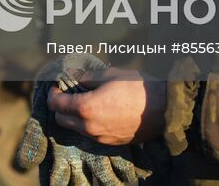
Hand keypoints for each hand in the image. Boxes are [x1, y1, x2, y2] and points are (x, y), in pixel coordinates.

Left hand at [17, 57, 153, 184]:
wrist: (165, 109)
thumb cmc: (138, 87)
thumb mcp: (110, 75)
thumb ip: (87, 77)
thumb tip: (72, 75)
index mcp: (86, 108)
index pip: (56, 104)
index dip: (53, 93)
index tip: (57, 85)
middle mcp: (89, 127)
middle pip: (61, 120)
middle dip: (60, 106)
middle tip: (68, 93)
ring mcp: (100, 138)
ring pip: (75, 129)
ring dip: (74, 117)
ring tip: (84, 101)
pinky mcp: (111, 143)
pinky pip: (90, 135)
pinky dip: (87, 124)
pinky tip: (99, 111)